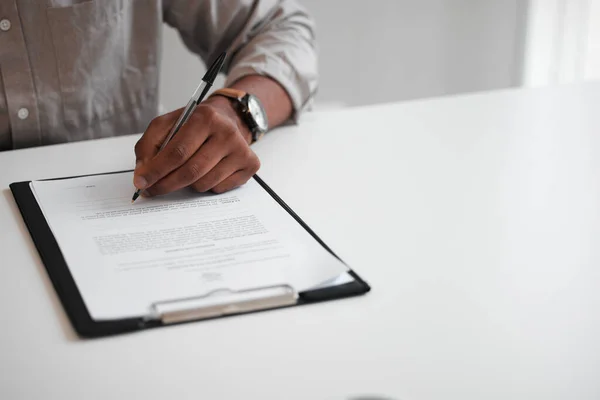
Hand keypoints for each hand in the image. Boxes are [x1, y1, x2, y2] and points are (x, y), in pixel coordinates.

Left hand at [133, 96, 259, 195]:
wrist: (228, 118)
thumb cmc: (195, 124)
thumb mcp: (168, 125)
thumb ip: (149, 146)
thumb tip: (143, 175)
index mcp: (205, 117)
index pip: (177, 152)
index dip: (156, 171)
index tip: (141, 183)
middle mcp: (227, 133)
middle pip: (191, 171)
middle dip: (166, 184)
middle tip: (152, 190)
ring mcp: (241, 150)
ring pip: (204, 183)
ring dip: (188, 184)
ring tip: (186, 171)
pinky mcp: (250, 164)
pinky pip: (219, 188)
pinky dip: (206, 185)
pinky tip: (207, 171)